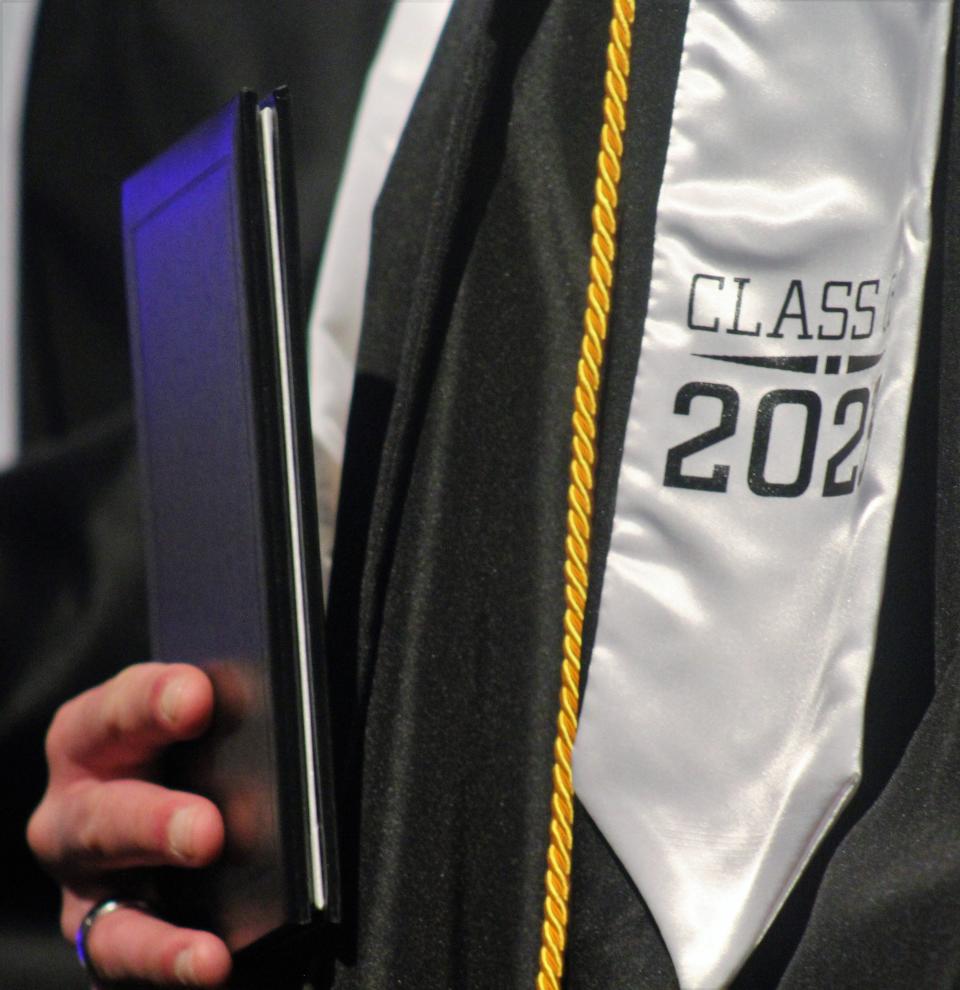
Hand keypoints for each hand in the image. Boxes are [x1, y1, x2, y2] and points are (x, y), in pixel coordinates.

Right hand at [27, 662, 231, 986]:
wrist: (165, 811)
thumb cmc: (193, 754)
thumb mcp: (202, 728)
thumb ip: (230, 717)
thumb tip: (287, 708)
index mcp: (97, 735)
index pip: (117, 710)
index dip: (155, 699)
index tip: (198, 697)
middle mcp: (77, 803)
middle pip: (103, 809)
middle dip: (155, 817)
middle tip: (208, 829)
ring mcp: (83, 874)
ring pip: (107, 886)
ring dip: (158, 881)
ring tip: (211, 875)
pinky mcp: (101, 932)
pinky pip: (123, 951)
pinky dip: (166, 957)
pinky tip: (211, 960)